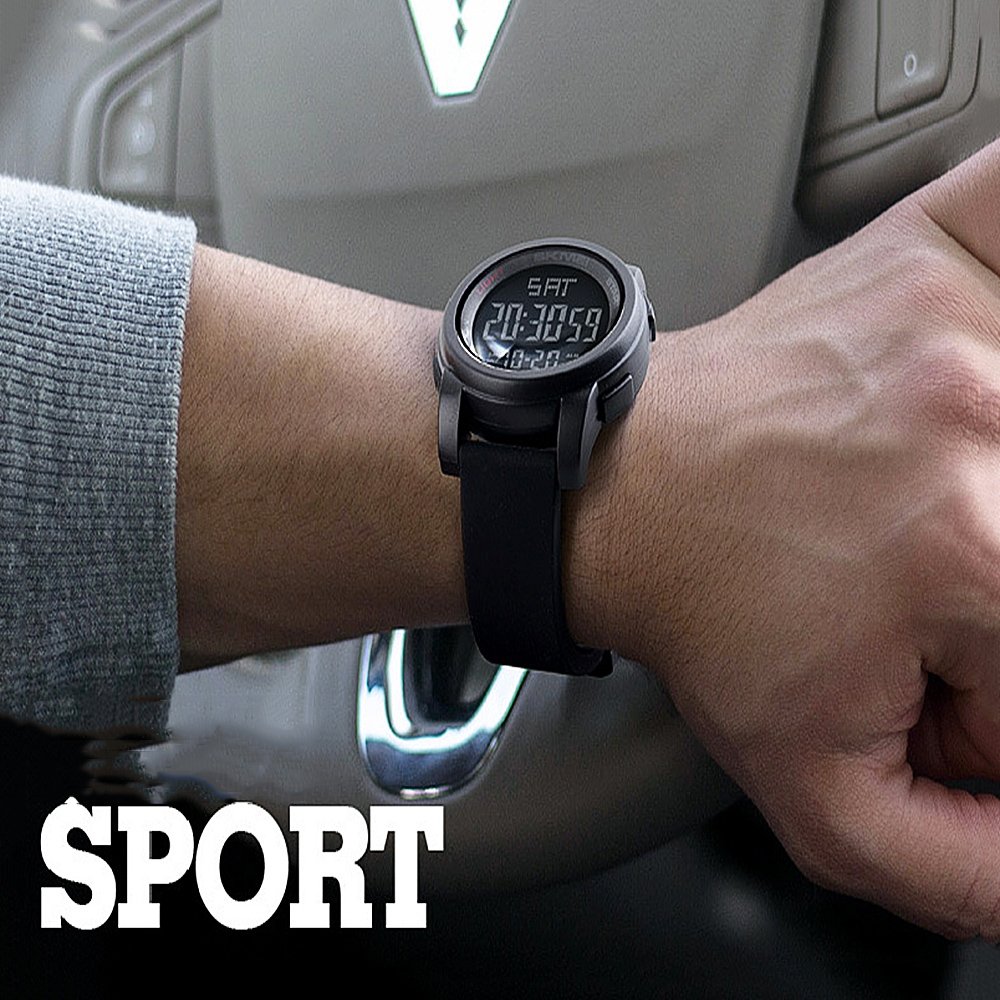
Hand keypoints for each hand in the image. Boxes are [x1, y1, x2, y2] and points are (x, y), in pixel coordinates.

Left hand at [569, 139, 999, 936]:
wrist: (614, 489)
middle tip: (916, 599)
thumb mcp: (813, 789)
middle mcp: (987, 425)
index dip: (994, 707)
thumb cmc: (696, 608)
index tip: (942, 683)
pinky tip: (985, 353)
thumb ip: (960, 865)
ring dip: (999, 506)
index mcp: (981, 564)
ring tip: (920, 515)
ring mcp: (964, 322)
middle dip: (993, 619)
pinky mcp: (932, 256)